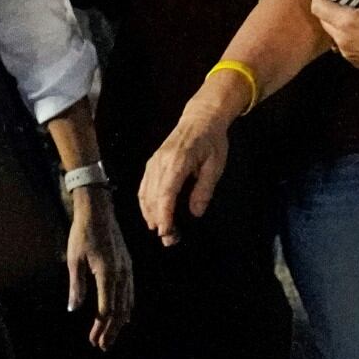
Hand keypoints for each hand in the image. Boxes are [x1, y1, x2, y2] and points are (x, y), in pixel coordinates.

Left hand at [66, 186, 134, 347]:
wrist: (98, 211)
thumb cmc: (82, 234)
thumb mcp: (74, 260)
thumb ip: (76, 286)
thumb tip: (73, 309)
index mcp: (107, 273)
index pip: (106, 308)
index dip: (100, 327)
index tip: (93, 340)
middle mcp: (121, 274)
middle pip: (119, 310)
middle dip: (111, 330)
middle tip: (103, 346)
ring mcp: (127, 269)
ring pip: (126, 303)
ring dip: (119, 322)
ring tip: (112, 336)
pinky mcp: (127, 265)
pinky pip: (130, 292)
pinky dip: (127, 307)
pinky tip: (125, 316)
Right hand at [140, 114, 231, 242]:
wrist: (200, 118)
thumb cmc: (212, 142)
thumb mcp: (215, 165)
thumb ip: (204, 189)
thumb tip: (195, 213)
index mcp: (177, 162)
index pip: (166, 194)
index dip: (164, 215)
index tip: (166, 233)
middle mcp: (160, 163)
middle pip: (152, 197)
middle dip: (158, 220)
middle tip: (169, 240)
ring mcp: (153, 163)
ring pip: (144, 194)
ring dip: (150, 215)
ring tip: (161, 231)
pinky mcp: (151, 164)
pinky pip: (143, 187)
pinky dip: (145, 204)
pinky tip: (152, 216)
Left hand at [313, 0, 358, 82]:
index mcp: (346, 22)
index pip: (318, 7)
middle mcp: (342, 40)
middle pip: (322, 21)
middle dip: (326, 8)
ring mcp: (347, 53)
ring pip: (331, 34)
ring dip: (335, 23)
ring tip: (350, 14)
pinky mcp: (355, 62)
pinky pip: (342, 46)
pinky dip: (344, 36)